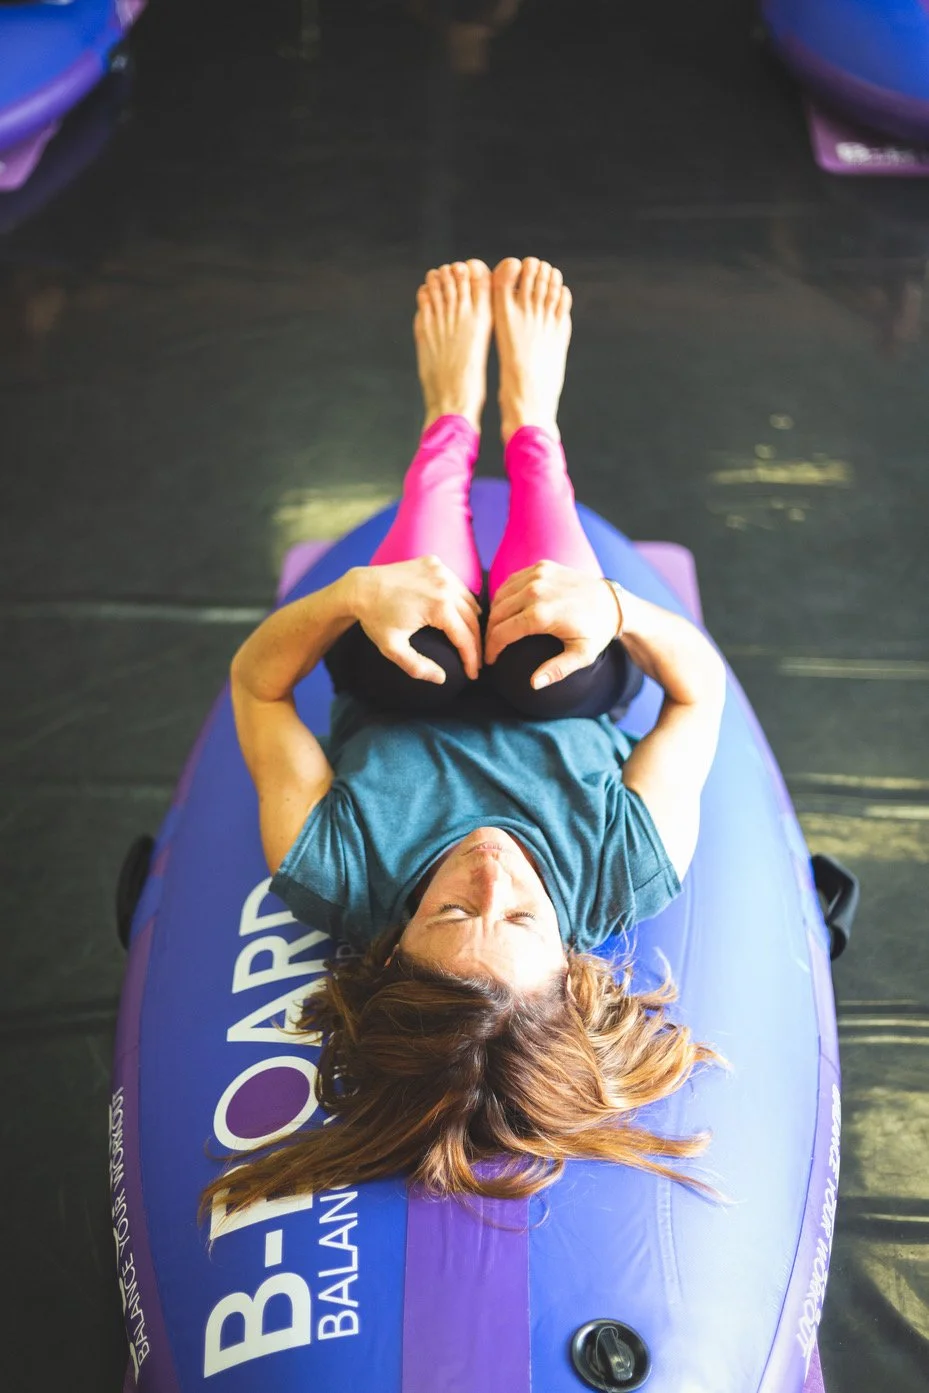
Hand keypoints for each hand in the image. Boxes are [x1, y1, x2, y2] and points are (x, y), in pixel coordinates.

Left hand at [351, 557, 482, 682]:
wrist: (359, 588)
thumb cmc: (375, 619)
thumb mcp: (393, 648)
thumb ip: (418, 667)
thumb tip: (442, 678)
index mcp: (439, 606)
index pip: (465, 637)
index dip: (471, 658)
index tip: (473, 674)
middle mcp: (445, 584)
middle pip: (473, 618)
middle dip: (476, 643)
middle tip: (475, 661)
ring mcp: (441, 570)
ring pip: (469, 599)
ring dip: (472, 620)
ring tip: (470, 640)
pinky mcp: (435, 562)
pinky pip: (457, 584)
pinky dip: (461, 600)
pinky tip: (458, 614)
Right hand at [484, 561, 621, 687]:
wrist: (613, 602)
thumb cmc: (597, 631)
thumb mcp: (581, 655)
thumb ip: (556, 670)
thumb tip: (533, 684)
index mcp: (542, 614)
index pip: (502, 632)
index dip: (492, 649)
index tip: (490, 661)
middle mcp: (536, 590)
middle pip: (496, 614)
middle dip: (489, 633)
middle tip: (490, 648)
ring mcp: (538, 575)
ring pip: (500, 596)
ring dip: (494, 614)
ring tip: (496, 631)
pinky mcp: (541, 566)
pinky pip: (511, 582)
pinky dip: (504, 596)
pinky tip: (506, 611)